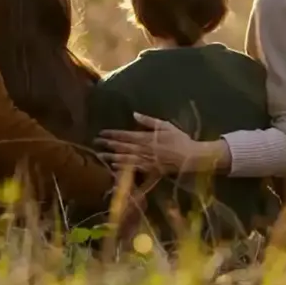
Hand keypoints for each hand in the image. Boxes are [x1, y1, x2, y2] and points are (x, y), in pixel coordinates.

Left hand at [99, 115, 219, 175]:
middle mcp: (144, 150)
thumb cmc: (180, 140)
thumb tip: (134, 113)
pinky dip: (123, 168)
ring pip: (125, 159)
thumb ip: (149, 121)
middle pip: (122, 147)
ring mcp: (146, 161)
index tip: (102, 133)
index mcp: (147, 138)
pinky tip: (114, 167)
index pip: (125, 135)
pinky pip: (133, 169)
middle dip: (108, 145)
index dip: (113, 134)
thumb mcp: (166, 126)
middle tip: (95, 143)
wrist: (190, 157)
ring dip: (112, 157)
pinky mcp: (150, 170)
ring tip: (100, 156)